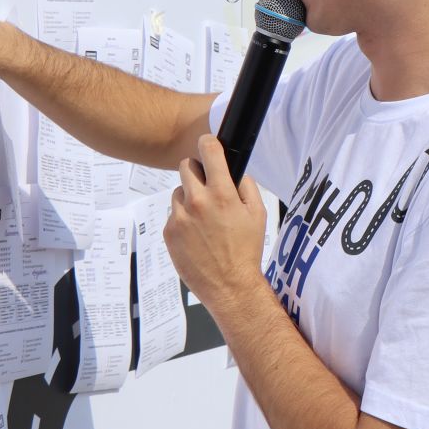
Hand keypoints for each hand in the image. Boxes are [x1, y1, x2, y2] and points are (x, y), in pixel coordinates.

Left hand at [165, 134, 270, 314]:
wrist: (229, 285)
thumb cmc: (246, 250)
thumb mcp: (259, 215)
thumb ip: (246, 188)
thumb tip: (234, 172)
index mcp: (221, 194)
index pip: (208, 152)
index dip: (208, 143)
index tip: (208, 144)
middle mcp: (196, 202)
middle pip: (185, 166)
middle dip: (197, 171)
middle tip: (207, 185)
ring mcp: (179, 217)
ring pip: (178, 192)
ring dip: (189, 198)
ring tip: (204, 218)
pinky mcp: (168, 232)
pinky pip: (173, 214)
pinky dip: (183, 219)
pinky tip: (197, 235)